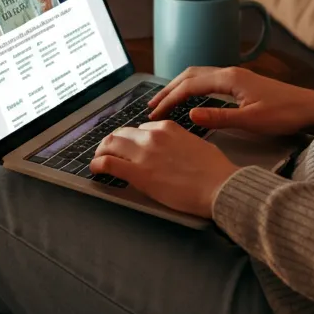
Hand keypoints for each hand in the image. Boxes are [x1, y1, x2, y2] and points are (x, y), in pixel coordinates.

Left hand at [91, 121, 239, 218]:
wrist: (217, 186)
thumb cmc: (214, 170)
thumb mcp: (197, 144)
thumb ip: (179, 142)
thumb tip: (172, 149)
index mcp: (168, 127)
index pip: (141, 129)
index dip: (134, 140)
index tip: (131, 149)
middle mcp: (153, 136)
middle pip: (122, 134)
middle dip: (113, 143)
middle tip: (108, 152)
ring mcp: (144, 153)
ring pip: (110, 144)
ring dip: (101, 151)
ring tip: (98, 159)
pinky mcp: (137, 173)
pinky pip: (108, 163)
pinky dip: (97, 164)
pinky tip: (95, 169)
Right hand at [147, 66, 313, 136]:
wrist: (309, 108)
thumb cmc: (284, 114)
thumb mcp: (251, 121)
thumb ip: (219, 117)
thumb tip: (190, 114)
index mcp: (229, 79)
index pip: (189, 85)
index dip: (169, 99)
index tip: (154, 113)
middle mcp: (229, 73)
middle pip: (190, 75)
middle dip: (168, 89)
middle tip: (151, 105)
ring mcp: (235, 76)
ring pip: (198, 75)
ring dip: (179, 86)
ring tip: (164, 101)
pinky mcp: (240, 82)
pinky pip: (208, 80)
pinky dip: (192, 87)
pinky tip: (189, 98)